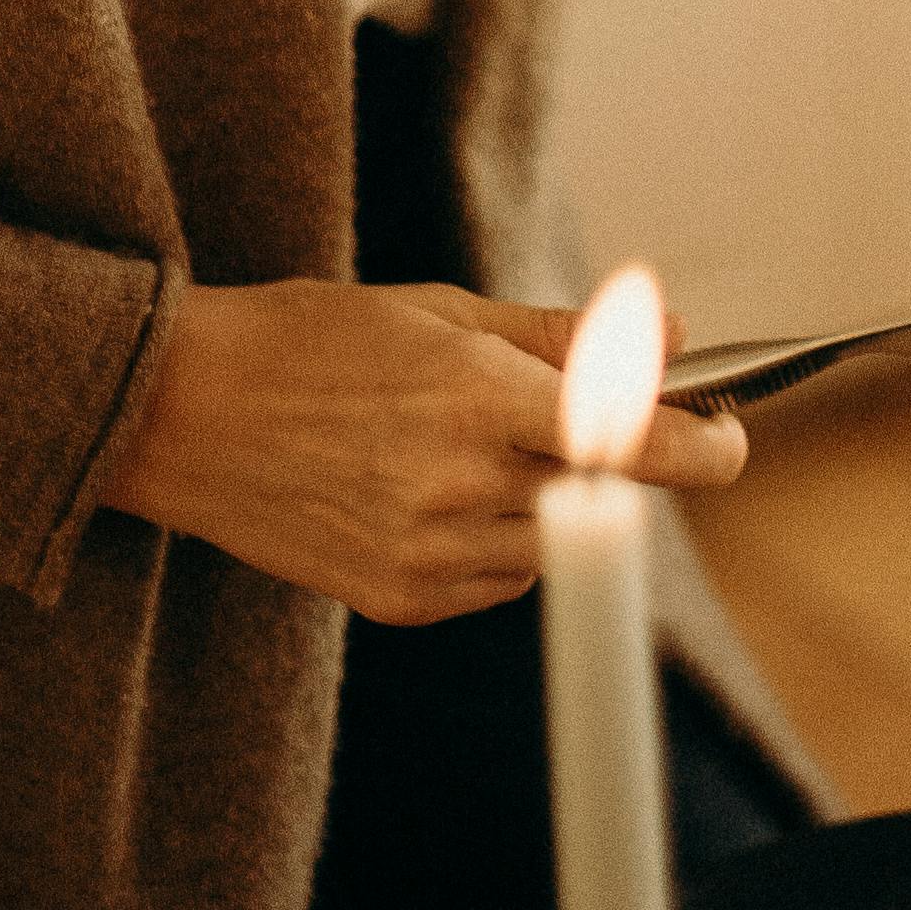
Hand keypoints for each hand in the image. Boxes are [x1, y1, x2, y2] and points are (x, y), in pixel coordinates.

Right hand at [99, 281, 747, 624]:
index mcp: (478, 398)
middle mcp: (459, 485)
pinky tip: (442, 492)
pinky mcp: (395, 600)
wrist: (178, 414)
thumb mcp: (441, 309)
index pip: (635, 442)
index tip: (732, 440)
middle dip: (617, 463)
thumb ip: (564, 335)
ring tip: (481, 446)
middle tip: (591, 423)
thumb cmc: (311, 339)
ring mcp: (425, 554)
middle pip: (602, 498)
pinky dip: (500, 544)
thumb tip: (673, 336)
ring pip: (553, 546)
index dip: (702, 447)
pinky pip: (496, 583)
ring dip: (554, 504)